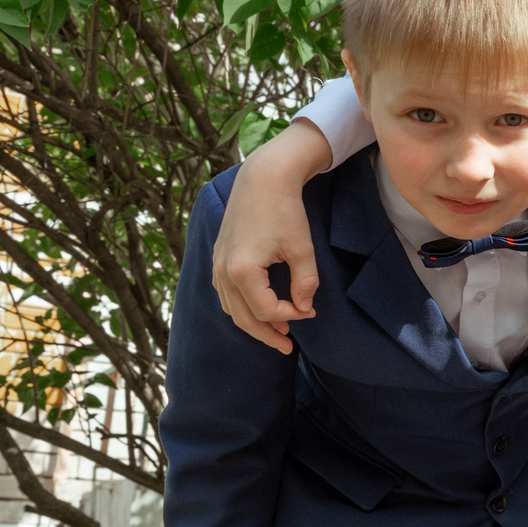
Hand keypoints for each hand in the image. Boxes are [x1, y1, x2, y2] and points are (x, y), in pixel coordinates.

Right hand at [211, 120, 335, 353]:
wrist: (263, 179)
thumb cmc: (285, 211)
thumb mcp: (302, 249)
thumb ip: (305, 283)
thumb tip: (304, 309)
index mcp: (242, 271)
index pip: (265, 310)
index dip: (290, 316)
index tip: (310, 312)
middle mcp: (223, 271)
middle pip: (242, 317)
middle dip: (267, 334)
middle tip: (288, 347)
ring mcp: (217, 264)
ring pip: (230, 307)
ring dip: (253, 322)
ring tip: (277, 332)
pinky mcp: (218, 257)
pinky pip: (225, 292)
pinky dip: (241, 306)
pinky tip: (258, 308)